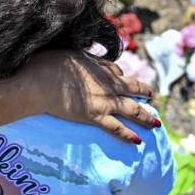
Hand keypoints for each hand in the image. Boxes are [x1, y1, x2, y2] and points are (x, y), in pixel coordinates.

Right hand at [25, 51, 159, 142]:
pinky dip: (128, 135)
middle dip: (144, 93)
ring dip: (146, 117)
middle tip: (152, 97)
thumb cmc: (50, 64)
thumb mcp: (72, 53)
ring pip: (132, 110)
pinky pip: (116, 128)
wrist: (39, 83)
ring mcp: (104, 102)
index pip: (118, 72)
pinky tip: (138, 141)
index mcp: (101, 67)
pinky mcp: (95, 117)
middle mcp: (108, 84)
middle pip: (133, 89)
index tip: (123, 80)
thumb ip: (88, 58)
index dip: (122, 76)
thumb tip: (95, 60)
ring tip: (155, 123)